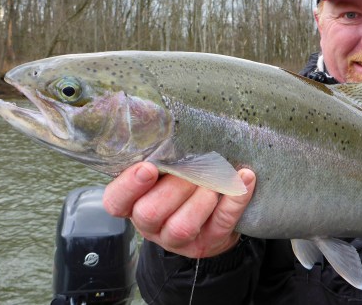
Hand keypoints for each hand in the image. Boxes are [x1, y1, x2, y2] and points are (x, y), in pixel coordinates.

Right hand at [103, 162, 255, 257]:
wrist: (211, 215)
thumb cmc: (180, 182)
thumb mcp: (163, 169)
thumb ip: (159, 154)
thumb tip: (161, 118)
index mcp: (133, 203)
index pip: (116, 201)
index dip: (129, 185)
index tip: (148, 167)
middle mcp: (151, 225)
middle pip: (150, 213)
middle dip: (174, 188)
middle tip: (193, 169)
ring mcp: (178, 239)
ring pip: (182, 226)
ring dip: (201, 199)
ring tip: (216, 179)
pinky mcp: (208, 243)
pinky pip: (221, 223)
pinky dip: (235, 199)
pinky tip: (245, 178)